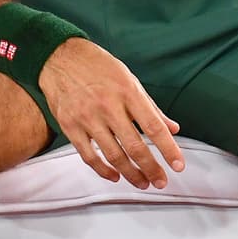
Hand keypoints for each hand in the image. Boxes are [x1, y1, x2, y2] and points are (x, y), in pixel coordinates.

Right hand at [40, 38, 184, 189]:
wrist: (59, 56)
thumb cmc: (96, 65)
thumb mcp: (128, 78)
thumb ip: (150, 106)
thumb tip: (171, 128)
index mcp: (126, 91)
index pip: (154, 127)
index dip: (169, 149)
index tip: (178, 165)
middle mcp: (107, 105)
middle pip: (135, 147)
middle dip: (152, 169)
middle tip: (160, 181)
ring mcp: (87, 117)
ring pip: (114, 156)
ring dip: (131, 174)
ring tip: (142, 182)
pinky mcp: (70, 125)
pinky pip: (89, 156)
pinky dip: (103, 170)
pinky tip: (114, 175)